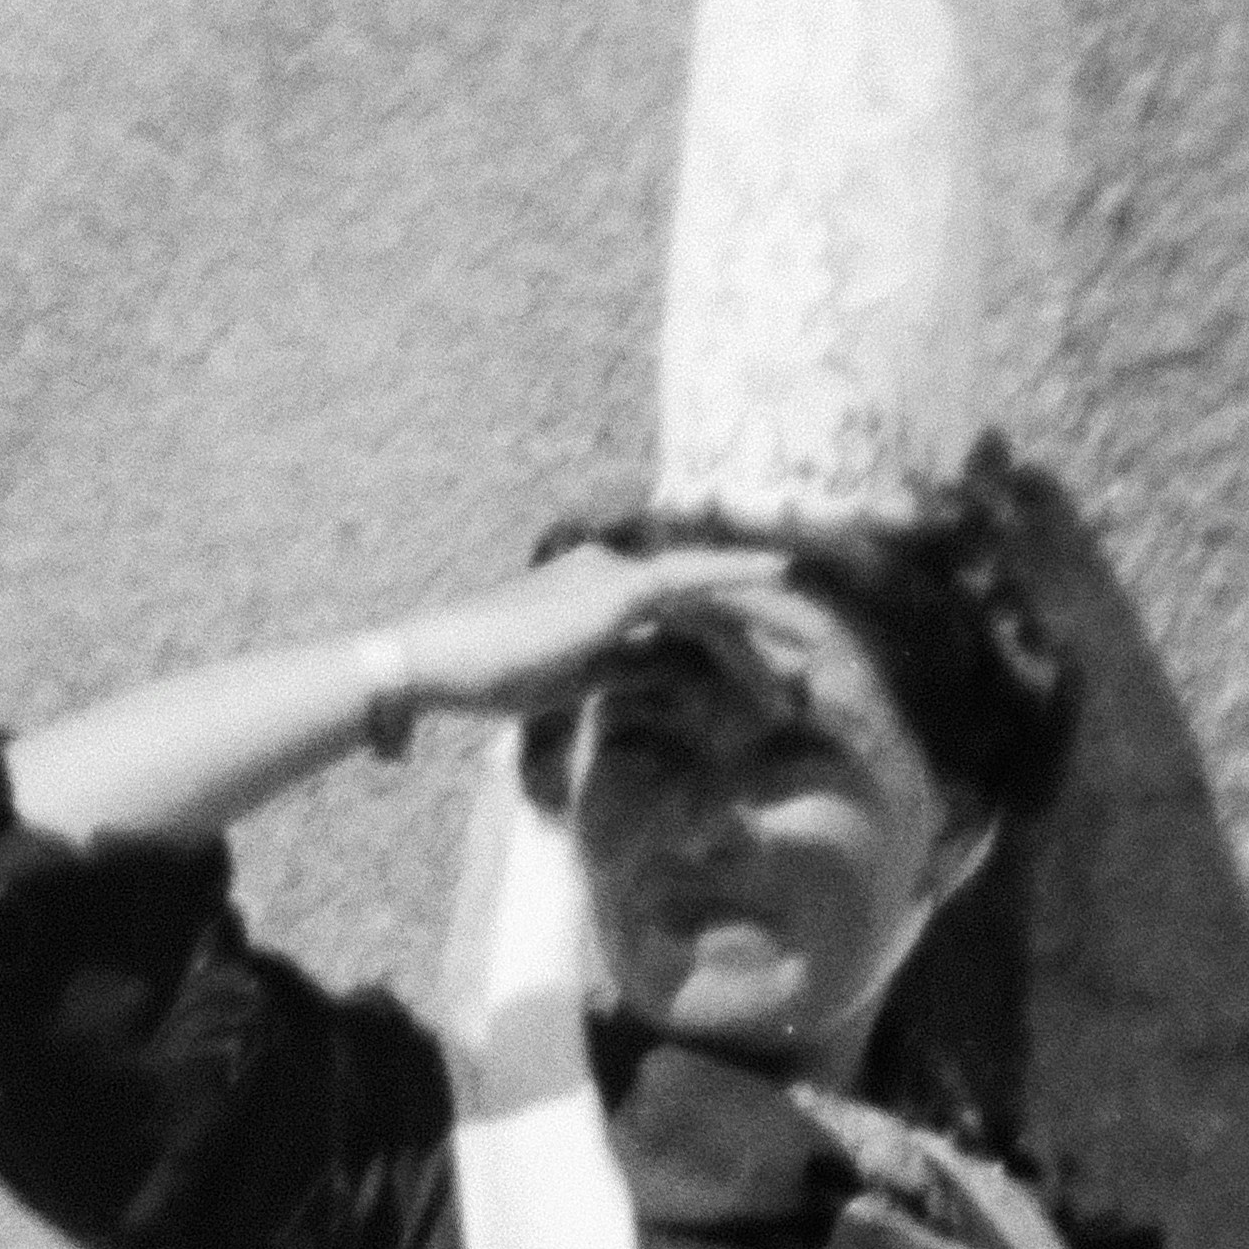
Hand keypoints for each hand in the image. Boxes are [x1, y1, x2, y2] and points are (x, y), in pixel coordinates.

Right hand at [379, 544, 789, 733]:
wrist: (438, 661)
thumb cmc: (490, 673)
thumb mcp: (579, 676)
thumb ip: (631, 668)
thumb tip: (685, 678)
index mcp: (605, 589)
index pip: (687, 610)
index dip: (736, 635)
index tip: (777, 666)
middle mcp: (616, 569)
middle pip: (708, 600)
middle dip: (762, 635)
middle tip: (810, 668)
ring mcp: (616, 574)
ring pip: (710, 595)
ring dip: (760, 631)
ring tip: (806, 664)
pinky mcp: (617, 591)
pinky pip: (694, 581)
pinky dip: (738, 576)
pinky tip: (781, 580)